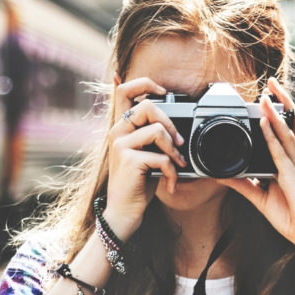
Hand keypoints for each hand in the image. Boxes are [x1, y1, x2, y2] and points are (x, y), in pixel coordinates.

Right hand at [104, 75, 185, 239]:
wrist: (123, 212)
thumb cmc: (138, 183)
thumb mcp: (145, 154)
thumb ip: (153, 136)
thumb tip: (172, 123)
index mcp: (120, 127)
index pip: (123, 90)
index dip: (144, 83)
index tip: (162, 92)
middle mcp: (116, 132)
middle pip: (147, 105)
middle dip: (170, 122)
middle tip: (178, 142)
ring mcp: (120, 146)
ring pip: (157, 130)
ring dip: (174, 149)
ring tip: (177, 164)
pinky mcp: (128, 161)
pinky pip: (161, 157)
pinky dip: (172, 172)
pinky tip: (170, 183)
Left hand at [217, 77, 294, 251]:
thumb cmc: (293, 218)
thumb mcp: (260, 198)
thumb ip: (242, 185)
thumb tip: (222, 174)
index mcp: (288, 164)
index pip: (285, 131)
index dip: (278, 113)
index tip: (267, 97)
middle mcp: (294, 161)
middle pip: (291, 123)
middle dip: (282, 102)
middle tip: (272, 82)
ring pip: (287, 132)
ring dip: (276, 111)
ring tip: (266, 94)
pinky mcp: (293, 177)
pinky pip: (281, 152)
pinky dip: (272, 135)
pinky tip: (265, 122)